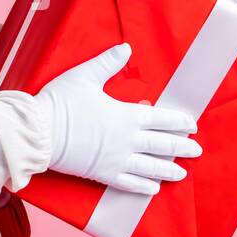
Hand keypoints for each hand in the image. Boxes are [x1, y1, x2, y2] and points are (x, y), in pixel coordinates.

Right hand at [32, 43, 201, 195]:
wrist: (39, 133)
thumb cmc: (61, 103)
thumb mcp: (85, 76)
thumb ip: (108, 62)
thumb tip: (126, 47)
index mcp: (126, 116)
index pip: (161, 119)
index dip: (178, 122)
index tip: (192, 125)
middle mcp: (127, 140)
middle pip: (161, 145)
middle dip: (181, 148)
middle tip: (196, 151)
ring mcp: (116, 160)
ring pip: (149, 167)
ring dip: (167, 170)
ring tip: (181, 173)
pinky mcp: (102, 174)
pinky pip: (128, 183)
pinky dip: (143, 187)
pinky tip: (153, 189)